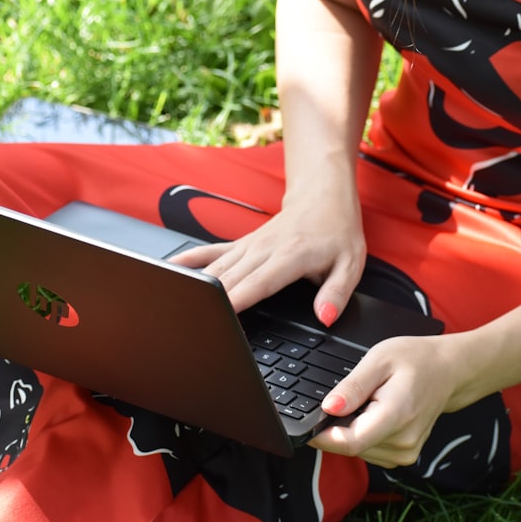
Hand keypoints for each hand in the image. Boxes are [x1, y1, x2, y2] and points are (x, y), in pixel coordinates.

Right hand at [169, 191, 365, 319]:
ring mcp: (249, 245)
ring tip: (173, 304)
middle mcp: (264, 249)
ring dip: (195, 287)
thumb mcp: (350, 265)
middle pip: (229, 280)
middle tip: (189, 324)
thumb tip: (325, 317)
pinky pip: (210, 252)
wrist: (323, 197)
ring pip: (216, 268)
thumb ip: (337, 293)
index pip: (257, 284)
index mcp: (290, 256)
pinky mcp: (240, 243)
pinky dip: (190, 261)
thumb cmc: (337, 232)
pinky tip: (170, 270)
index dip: (237, 301)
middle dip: (208, 303)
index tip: (219, 317)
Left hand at [307, 335, 461, 468]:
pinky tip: (373, 414)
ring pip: (358, 450)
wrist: (447, 371)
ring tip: (368, 403)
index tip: (308, 425)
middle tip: (347, 399)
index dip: (322, 437)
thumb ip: (352, 386)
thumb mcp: (379, 359)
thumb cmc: (417, 361)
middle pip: (351, 447)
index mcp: (396, 415)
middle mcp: (403, 441)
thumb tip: (328, 407)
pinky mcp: (403, 455)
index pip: (350, 442)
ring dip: (351, 430)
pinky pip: (369, 450)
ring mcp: (405, 452)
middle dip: (338, 426)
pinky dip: (363, 434)